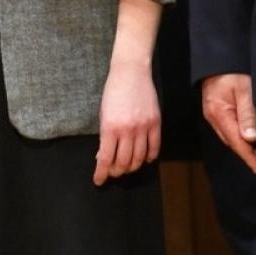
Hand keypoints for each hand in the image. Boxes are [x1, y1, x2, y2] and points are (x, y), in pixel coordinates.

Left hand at [93, 58, 160, 185]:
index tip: (99, 180)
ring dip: (132, 167)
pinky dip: (149, 157)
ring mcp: (143, 127)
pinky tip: (143, 159)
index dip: (102, 173)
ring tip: (126, 168)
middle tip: (113, 173)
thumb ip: (105, 136)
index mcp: (110, 128)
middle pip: (124, 162)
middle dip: (117, 172)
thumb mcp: (103, 114)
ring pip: (139, 158)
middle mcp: (127, 130)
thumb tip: (104, 156)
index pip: (106, 159)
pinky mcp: (156, 124)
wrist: (130, 73)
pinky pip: (154, 147)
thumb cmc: (112, 92)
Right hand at [202, 72, 255, 174]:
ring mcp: (211, 113)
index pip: (236, 141)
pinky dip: (236, 137)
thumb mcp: (245, 91)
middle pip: (230, 141)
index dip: (248, 156)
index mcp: (218, 113)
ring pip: (227, 136)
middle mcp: (212, 116)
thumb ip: (248, 114)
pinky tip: (244, 139)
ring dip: (241, 146)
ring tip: (255, 155)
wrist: (216, 60)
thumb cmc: (232, 72)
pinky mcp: (213, 110)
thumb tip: (250, 138)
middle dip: (245, 154)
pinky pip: (225, 129)